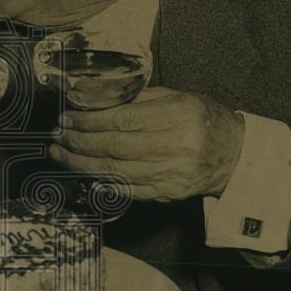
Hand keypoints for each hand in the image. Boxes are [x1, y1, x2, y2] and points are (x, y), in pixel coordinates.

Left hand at [48, 87, 244, 201]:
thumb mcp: (175, 97)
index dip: (90, 120)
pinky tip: (83, 174)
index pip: (124, 119)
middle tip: (57, 137)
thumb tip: (91, 97)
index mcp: (178, 115)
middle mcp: (177, 146)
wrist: (233, 154)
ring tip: (61, 155)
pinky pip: (128, 190)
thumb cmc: (201, 118)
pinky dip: (102, 182)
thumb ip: (135, 98)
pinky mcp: (168, 193)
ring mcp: (173, 173)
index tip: (68, 118)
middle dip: (80, 143)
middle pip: (116, 146)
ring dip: (82, 164)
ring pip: (117, 171)